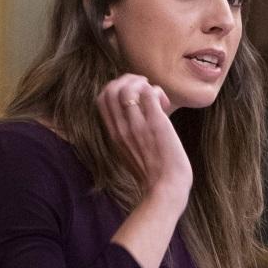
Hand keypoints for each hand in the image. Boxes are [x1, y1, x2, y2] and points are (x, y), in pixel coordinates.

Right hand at [96, 73, 191, 209]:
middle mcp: (121, 128)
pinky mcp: (155, 123)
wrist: (166, 188)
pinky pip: (149, 93)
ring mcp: (137, 125)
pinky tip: (165, 104)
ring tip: (157, 96)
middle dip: (127, 80)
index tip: (134, 95)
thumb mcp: (132, 152)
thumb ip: (130, 135)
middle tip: (145, 88)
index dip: (116, 88)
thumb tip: (140, 116)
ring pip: (127, 88)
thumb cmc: (155, 174)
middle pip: (110, 89)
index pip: (102, 99)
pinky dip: (156, 91)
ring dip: (143, 84)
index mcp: (114, 134)